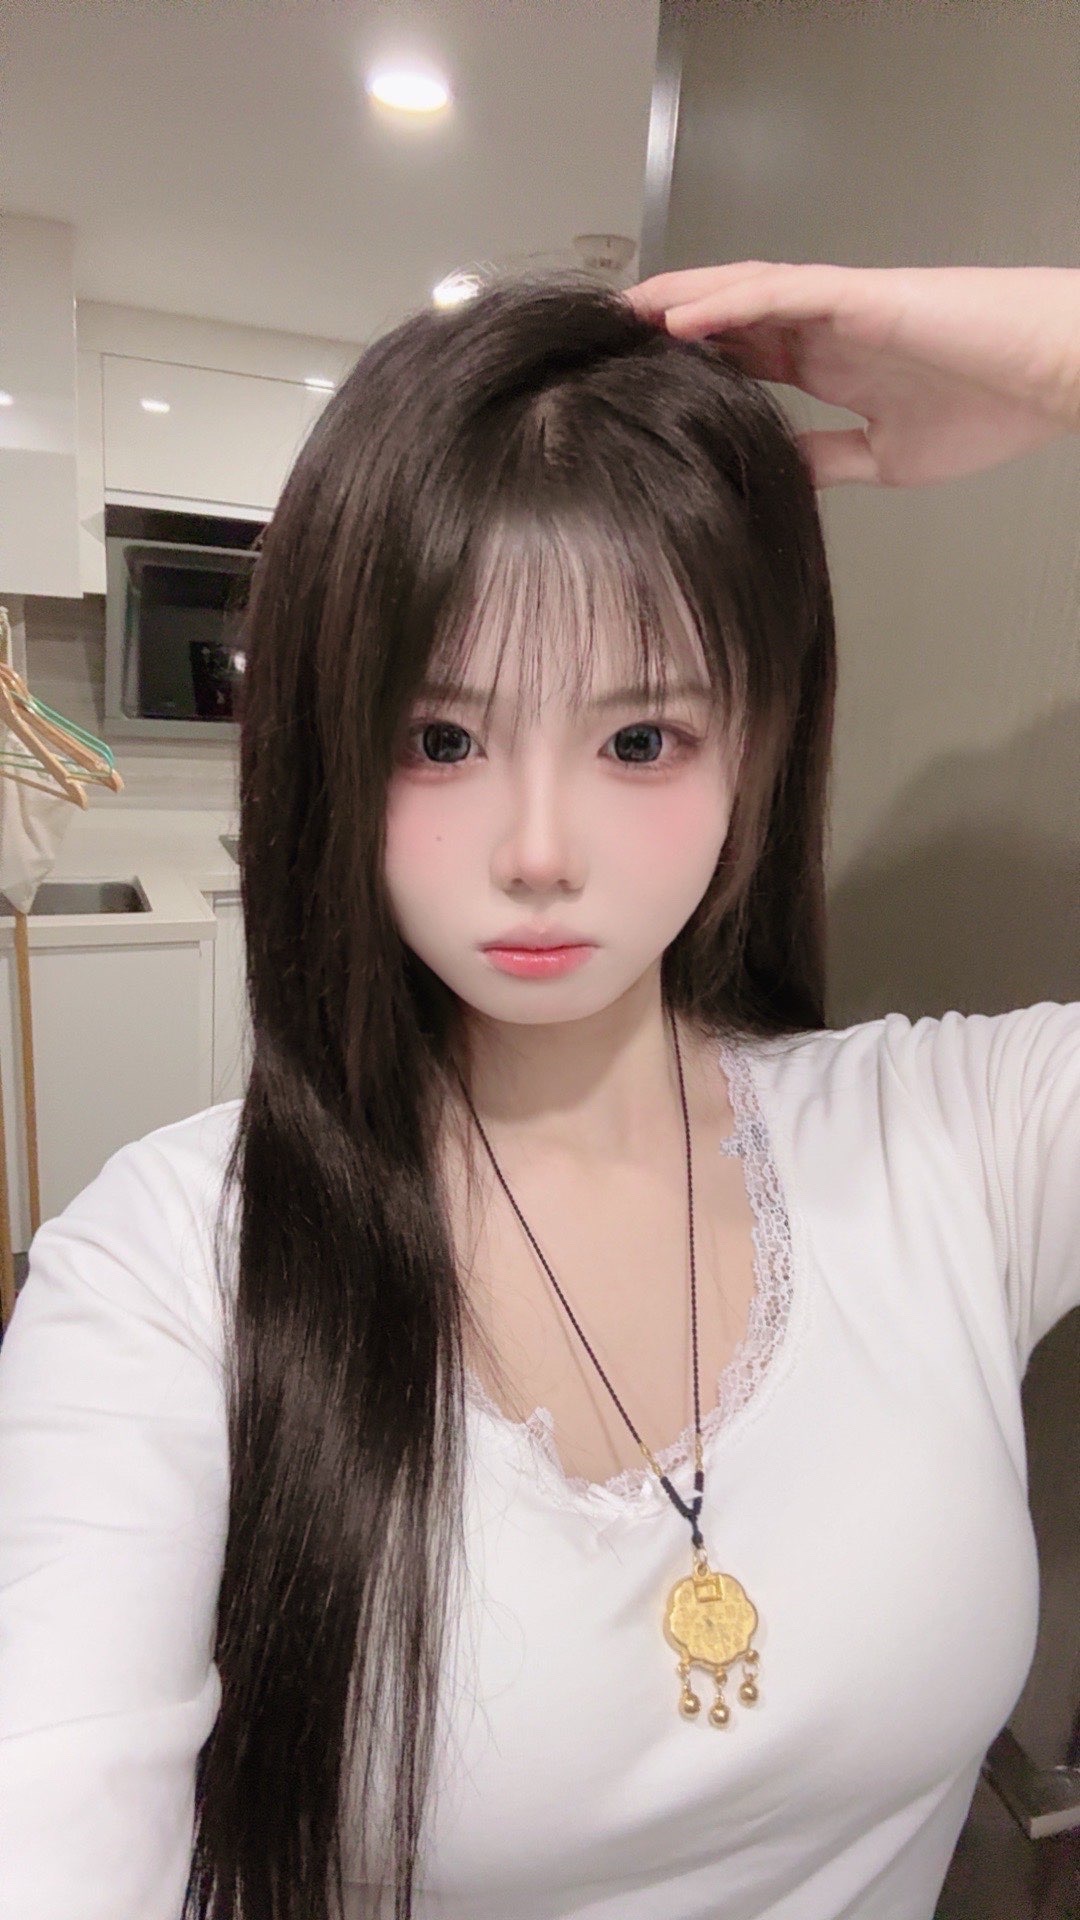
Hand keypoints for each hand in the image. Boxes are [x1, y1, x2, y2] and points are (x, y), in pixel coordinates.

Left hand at [624, 263, 1079, 488]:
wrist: (1054, 380)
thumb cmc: (991, 409)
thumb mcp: (886, 458)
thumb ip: (829, 458)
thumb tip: (781, 473)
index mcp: (831, 364)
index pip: (743, 357)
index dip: (689, 363)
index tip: (636, 381)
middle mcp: (826, 329)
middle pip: (728, 317)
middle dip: (667, 325)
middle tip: (607, 341)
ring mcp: (840, 308)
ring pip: (743, 293)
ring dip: (682, 301)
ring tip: (624, 315)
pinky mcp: (861, 297)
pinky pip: (782, 293)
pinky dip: (729, 302)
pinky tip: (680, 317)